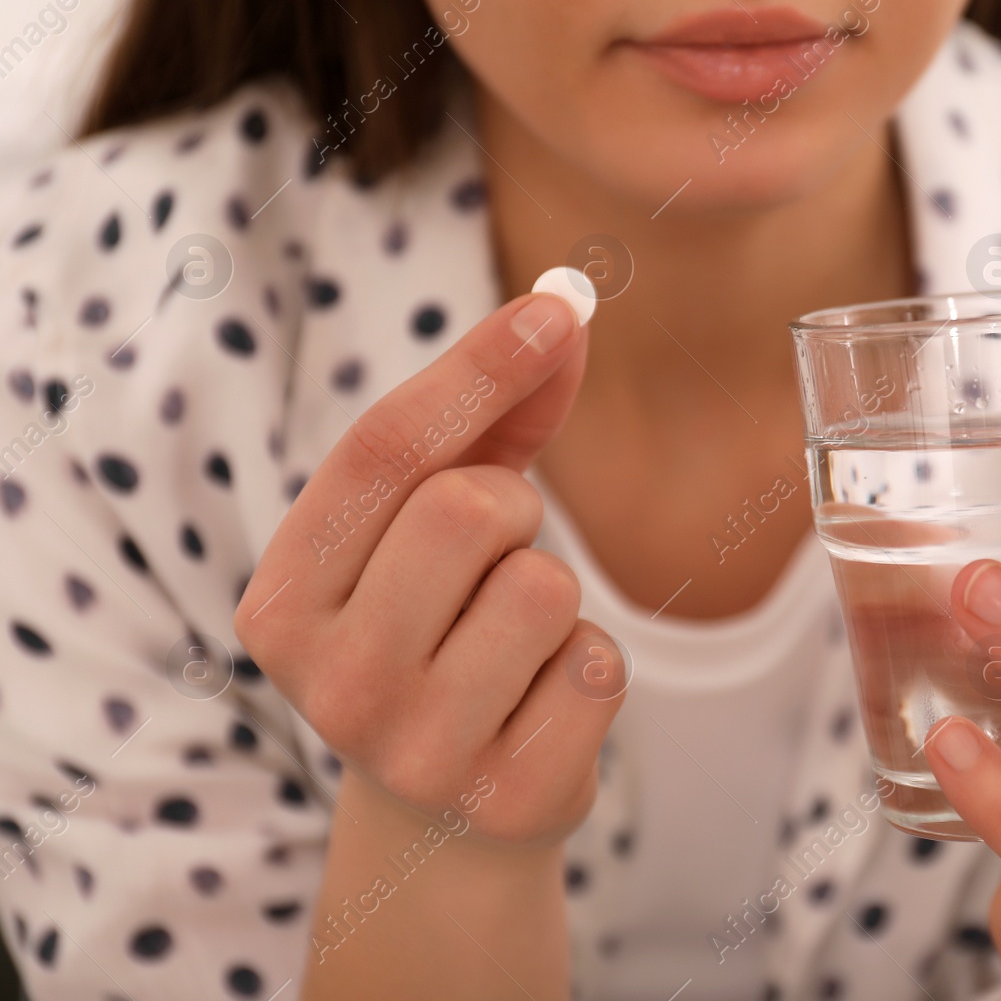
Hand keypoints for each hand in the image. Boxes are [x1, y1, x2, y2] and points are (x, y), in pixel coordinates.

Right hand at [235, 291, 625, 847]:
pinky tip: (540, 705)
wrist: (446, 815)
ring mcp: (415, 751)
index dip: (476, 367)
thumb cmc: (438, 629)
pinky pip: (599, 667)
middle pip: (468, 510)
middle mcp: (330, 682)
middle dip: (513, 511)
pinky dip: (589, 667)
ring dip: (553, 592)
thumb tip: (568, 311)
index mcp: (281, 600)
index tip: (560, 307)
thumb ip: (490, 418)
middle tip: (496, 558)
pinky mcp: (506, 798)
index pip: (379, 452)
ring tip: (513, 641)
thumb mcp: (432, 526)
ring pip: (545, 588)